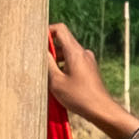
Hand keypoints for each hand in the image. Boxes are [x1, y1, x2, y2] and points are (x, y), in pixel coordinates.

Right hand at [46, 24, 138, 138]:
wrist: (101, 110)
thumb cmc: (79, 97)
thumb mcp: (56, 81)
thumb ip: (47, 64)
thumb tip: (40, 51)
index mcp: (75, 52)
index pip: (60, 29)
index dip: (47, 32)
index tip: (37, 42)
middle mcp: (83, 52)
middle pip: (63, 42)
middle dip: (49, 51)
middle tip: (40, 64)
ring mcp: (88, 60)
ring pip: (67, 53)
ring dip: (56, 61)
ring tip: (49, 77)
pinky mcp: (90, 69)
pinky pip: (74, 62)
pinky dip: (64, 67)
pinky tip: (59, 82)